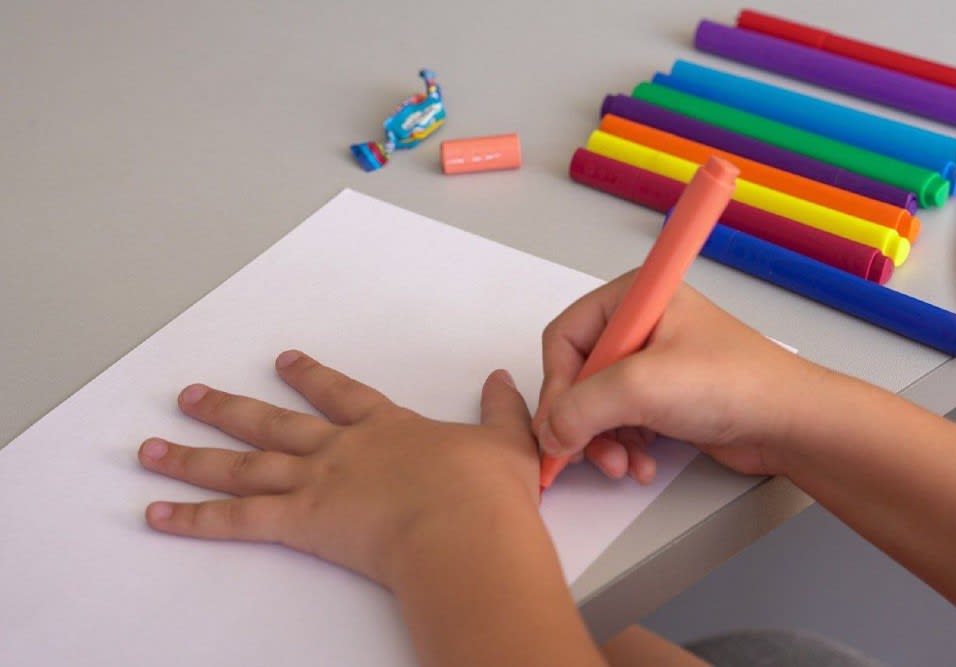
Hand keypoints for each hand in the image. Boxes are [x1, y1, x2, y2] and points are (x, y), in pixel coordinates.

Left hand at [138, 351, 540, 590]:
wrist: (466, 525)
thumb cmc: (485, 492)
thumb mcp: (506, 443)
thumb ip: (501, 409)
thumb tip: (503, 379)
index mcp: (385, 428)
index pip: (339, 393)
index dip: (310, 376)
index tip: (285, 361)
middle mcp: (342, 448)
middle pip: (271, 423)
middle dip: (228, 408)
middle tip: (191, 396)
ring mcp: (317, 481)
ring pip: (242, 465)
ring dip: (193, 455)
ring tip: (151, 447)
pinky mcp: (302, 522)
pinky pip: (237, 520)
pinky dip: (194, 517)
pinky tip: (158, 513)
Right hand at [534, 273, 819, 481]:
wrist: (791, 423)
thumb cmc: (734, 384)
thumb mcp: (642, 387)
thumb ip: (580, 407)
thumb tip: (548, 433)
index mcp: (633, 298)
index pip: (564, 338)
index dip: (557, 386)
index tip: (558, 428)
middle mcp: (639, 326)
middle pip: (577, 375)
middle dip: (581, 421)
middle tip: (584, 453)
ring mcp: (652, 363)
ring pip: (596, 405)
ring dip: (602, 441)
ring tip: (621, 464)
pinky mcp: (664, 397)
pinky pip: (621, 423)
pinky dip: (623, 447)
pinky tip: (640, 464)